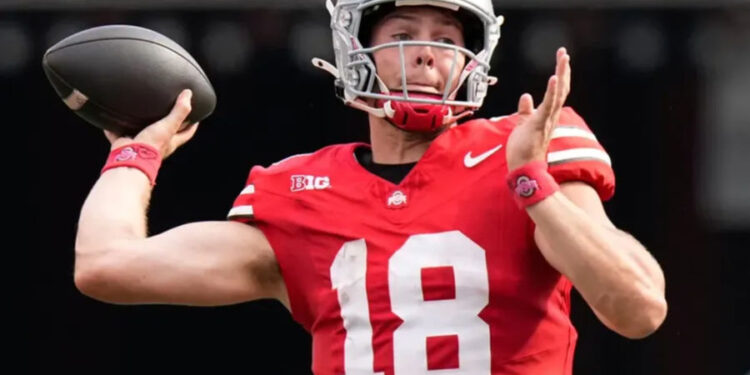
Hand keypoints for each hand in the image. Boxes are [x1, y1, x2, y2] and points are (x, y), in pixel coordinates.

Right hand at [104, 89, 198, 158]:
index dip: (192, 125)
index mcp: (170, 141)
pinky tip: (110, 118)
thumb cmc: (152, 145)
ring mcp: (140, 144)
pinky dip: (113, 128)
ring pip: (141, 132)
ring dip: (140, 124)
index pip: (187, 133)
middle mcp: (157, 144)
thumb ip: (179, 110)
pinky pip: (118, 134)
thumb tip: (188, 94)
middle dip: (166, 123)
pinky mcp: (124, 143)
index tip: (195, 116)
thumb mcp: (169, 125)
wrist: (130, 157)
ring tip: (138, 110)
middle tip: (166, 109)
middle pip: (165, 133)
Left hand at [506, 47, 570, 170]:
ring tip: (563, 58)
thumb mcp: (523, 124)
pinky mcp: (540, 124)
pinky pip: (548, 105)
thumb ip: (525, 110)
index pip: (557, 92)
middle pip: (561, 88)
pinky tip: (554, 77)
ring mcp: (547, 119)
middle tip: (564, 52)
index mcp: (548, 115)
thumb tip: (526, 96)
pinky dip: (552, 91)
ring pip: (558, 93)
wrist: (524, 168)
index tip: (561, 59)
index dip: (560, 75)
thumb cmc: (524, 149)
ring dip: (561, 74)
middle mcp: (551, 116)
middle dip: (563, 69)